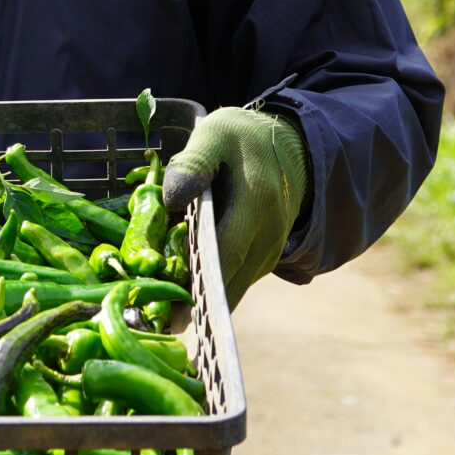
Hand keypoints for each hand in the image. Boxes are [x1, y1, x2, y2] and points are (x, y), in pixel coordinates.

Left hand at [161, 107, 307, 305]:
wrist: (290, 148)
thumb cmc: (244, 139)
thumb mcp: (216, 133)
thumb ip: (195, 160)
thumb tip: (173, 198)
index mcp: (256, 201)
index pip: (227, 250)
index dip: (199, 276)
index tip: (171, 298)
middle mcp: (269, 233)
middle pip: (231, 279)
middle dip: (198, 302)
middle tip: (165, 321)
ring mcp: (270, 249)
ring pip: (236, 285)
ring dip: (206, 301)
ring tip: (172, 316)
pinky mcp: (265, 257)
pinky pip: (239, 279)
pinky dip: (216, 289)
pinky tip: (189, 295)